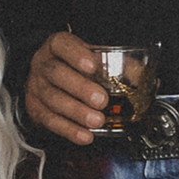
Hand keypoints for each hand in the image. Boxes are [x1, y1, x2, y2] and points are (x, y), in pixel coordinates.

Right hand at [24, 30, 108, 146]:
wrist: (45, 82)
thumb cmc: (72, 68)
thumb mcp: (90, 58)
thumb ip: (114, 65)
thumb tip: (143, 78)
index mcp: (56, 46)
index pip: (61, 44)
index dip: (76, 54)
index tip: (92, 65)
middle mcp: (43, 65)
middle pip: (57, 74)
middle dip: (80, 88)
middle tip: (101, 100)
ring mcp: (37, 88)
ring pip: (53, 99)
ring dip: (77, 112)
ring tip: (97, 120)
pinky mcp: (36, 109)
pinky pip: (50, 121)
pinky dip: (70, 130)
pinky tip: (85, 134)